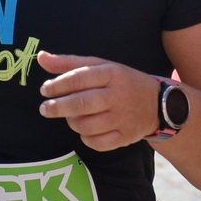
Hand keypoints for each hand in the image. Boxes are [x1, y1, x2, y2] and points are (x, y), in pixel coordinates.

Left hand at [37, 52, 160, 151]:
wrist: (158, 104)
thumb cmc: (123, 83)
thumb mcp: (102, 66)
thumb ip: (70, 63)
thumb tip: (41, 57)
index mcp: (112, 74)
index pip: (79, 78)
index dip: (57, 85)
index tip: (45, 90)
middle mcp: (118, 96)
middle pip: (81, 104)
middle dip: (57, 107)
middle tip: (45, 109)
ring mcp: (123, 118)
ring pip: (86, 126)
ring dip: (72, 122)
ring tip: (71, 117)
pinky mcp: (125, 137)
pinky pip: (97, 143)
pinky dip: (86, 138)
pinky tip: (86, 130)